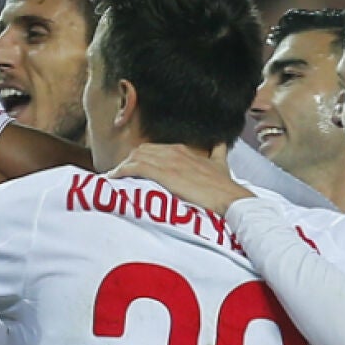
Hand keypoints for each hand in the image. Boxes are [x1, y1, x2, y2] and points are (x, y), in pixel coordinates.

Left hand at [109, 143, 250, 213]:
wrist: (231, 198)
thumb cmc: (225, 186)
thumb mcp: (220, 164)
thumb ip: (217, 153)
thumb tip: (220, 145)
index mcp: (183, 150)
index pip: (154, 149)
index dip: (142, 159)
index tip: (134, 169)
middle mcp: (174, 152)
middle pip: (142, 151)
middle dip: (129, 162)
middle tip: (120, 175)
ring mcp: (168, 162)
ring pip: (136, 157)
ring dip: (122, 167)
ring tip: (114, 178)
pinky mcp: (164, 173)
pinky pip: (136, 167)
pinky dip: (122, 171)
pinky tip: (114, 178)